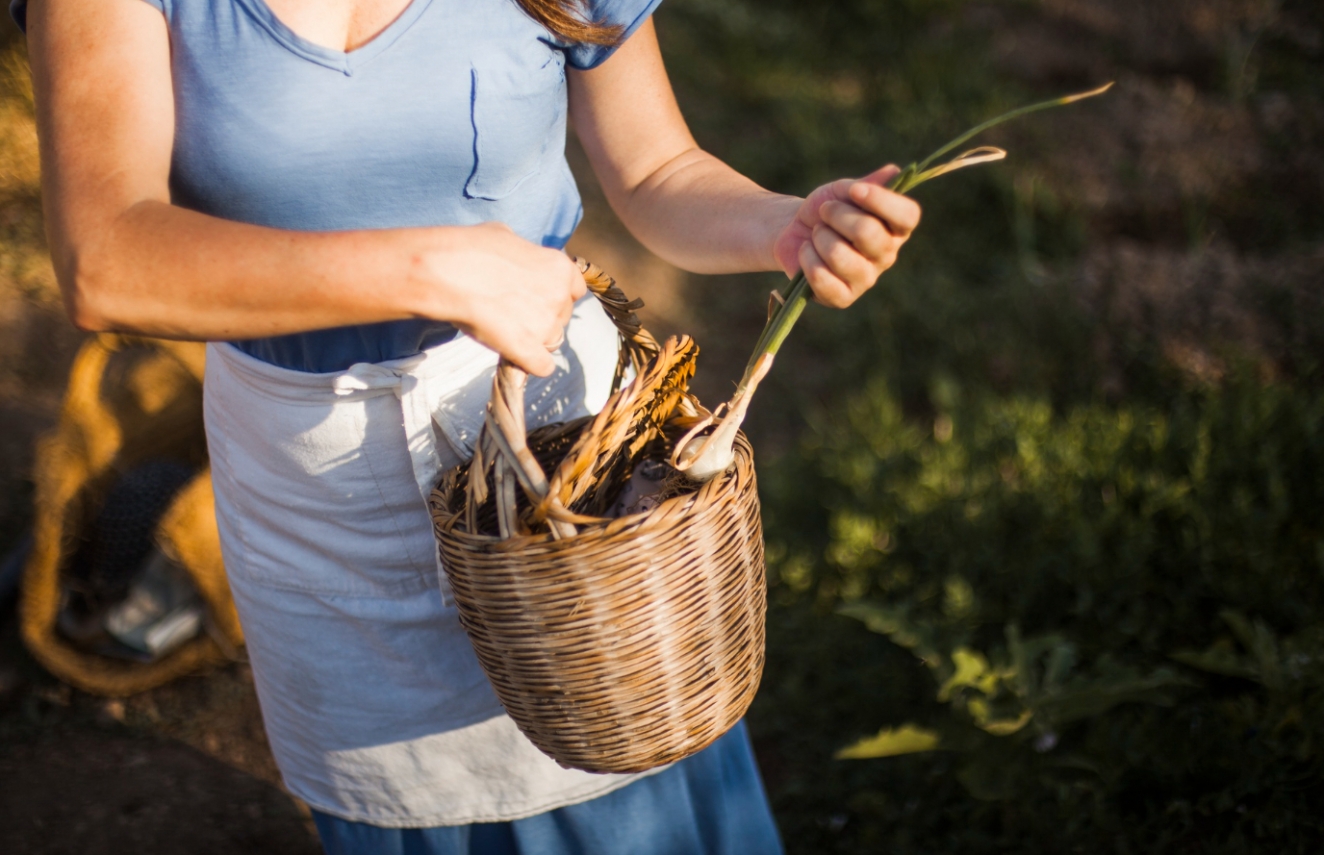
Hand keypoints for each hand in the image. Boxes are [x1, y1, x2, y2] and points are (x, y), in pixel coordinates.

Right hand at [425, 223, 585, 376]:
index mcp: (559, 267)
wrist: (445, 272)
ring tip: (505, 330)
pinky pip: (542, 366)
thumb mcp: (505, 236)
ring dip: (534, 340)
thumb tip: (518, 255)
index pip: (575, 290)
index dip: (556, 295)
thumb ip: (523, 252)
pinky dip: (529, 364)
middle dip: (542, 317)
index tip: (538, 297)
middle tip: (513, 312)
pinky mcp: (529, 350)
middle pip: (562, 317)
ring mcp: (546, 324)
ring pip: (552, 342)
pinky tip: (513, 354)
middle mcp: (559, 296)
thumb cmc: (469, 249)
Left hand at [771, 165, 921, 307]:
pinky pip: (822, 278)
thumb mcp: (844, 190)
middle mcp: (887, 255)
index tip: (854, 190)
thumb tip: (894, 172)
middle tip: (825, 211)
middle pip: (868, 232)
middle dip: (837, 215)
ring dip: (820, 237)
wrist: (795, 231)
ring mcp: (866, 279)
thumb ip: (868, 184)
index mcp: (896, 228)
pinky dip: (807, 259)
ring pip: (840, 256)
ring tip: (816, 234)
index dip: (881, 201)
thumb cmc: (827, 209)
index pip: (907, 216)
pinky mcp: (842, 298)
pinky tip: (806, 252)